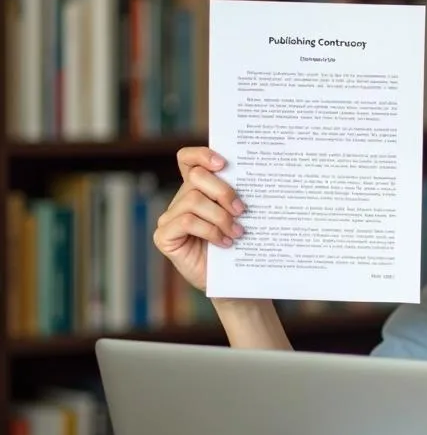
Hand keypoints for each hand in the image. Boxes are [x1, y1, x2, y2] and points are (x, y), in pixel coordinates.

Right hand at [152, 147, 244, 291]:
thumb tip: (254, 178)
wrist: (233, 280)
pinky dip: (210, 231)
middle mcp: (181, 200)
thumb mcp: (240, 217)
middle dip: (223, 191)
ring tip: (237, 233)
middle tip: (242, 210)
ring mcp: (169, 218)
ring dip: (220, 217)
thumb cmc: (240, 246)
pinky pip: (186, 222)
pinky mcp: (164, 236)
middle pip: (196, 177)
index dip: (202, 154)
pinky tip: (224, 242)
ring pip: (193, 201)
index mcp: (199, 189)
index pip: (189, 159)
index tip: (224, 163)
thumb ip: (238, 197)